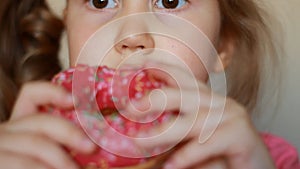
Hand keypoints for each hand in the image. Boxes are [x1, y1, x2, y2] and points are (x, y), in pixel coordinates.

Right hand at [0, 82, 95, 168]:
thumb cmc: (44, 164)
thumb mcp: (56, 155)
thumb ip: (70, 145)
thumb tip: (97, 140)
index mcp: (23, 126)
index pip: (31, 96)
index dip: (51, 92)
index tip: (75, 100)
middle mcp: (8, 133)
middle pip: (38, 121)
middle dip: (69, 132)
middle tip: (91, 147)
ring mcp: (0, 148)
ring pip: (35, 144)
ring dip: (61, 159)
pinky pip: (23, 163)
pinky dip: (42, 168)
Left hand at [126, 62, 274, 168]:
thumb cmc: (220, 153)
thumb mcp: (191, 138)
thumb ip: (171, 132)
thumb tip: (136, 134)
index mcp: (205, 99)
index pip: (180, 76)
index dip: (157, 68)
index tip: (133, 65)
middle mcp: (217, 103)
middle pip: (183, 93)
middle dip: (154, 100)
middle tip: (129, 110)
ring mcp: (231, 116)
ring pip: (192, 120)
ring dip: (163, 134)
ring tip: (138, 144)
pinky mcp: (241, 135)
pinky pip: (208, 143)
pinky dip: (188, 155)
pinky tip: (171, 166)